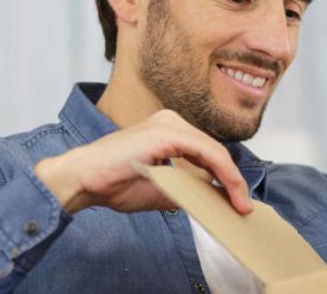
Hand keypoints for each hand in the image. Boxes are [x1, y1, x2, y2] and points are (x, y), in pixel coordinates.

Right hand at [34, 109, 252, 214]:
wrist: (83, 179)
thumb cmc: (114, 183)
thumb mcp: (161, 189)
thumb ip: (187, 189)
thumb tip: (215, 199)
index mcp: (168, 131)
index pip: (206, 153)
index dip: (225, 177)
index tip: (238, 202)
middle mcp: (171, 122)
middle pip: (213, 150)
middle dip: (232, 179)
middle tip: (243, 206)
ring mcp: (170, 124)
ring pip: (215, 151)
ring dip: (231, 179)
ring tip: (240, 203)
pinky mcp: (168, 133)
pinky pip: (207, 153)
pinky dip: (223, 173)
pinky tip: (231, 191)